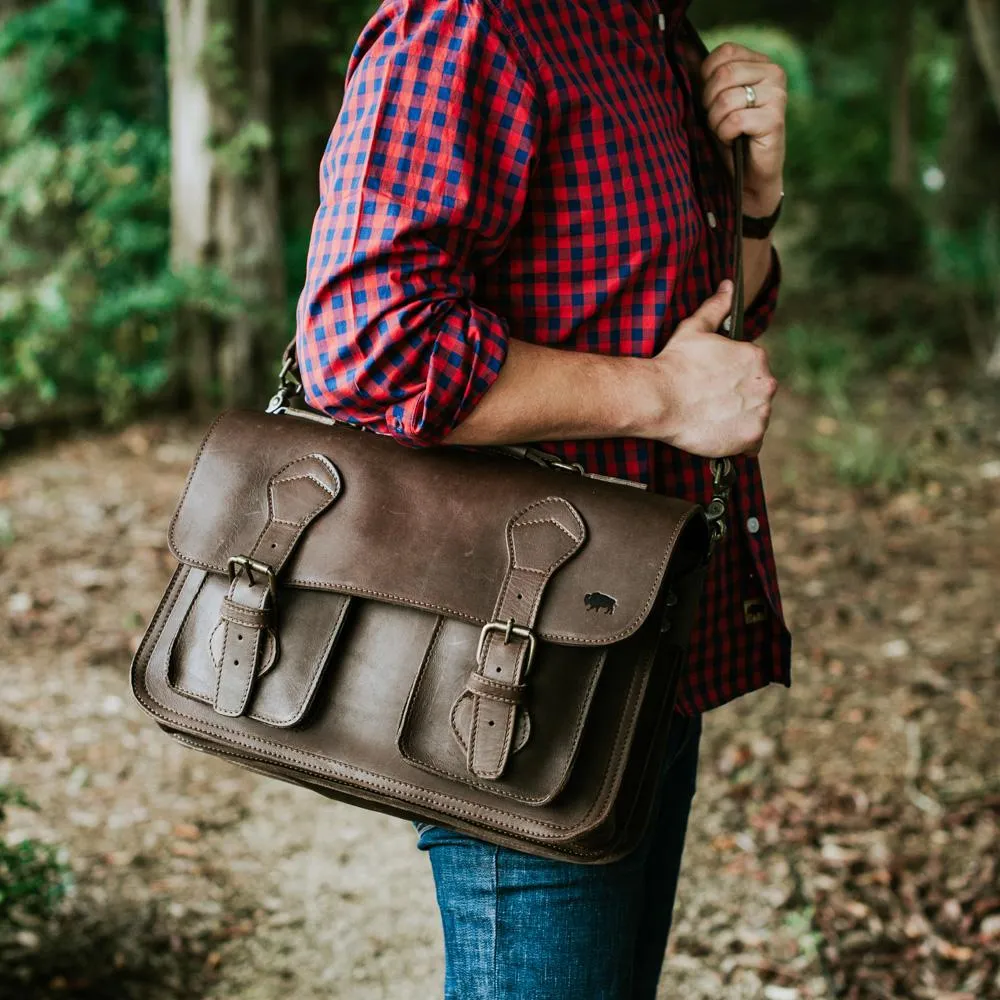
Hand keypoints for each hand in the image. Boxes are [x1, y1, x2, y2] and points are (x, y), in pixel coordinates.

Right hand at [648, 282, 777, 457]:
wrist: (660, 399)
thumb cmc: (675, 363)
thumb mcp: (695, 328)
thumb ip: (716, 306)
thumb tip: (729, 285)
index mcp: (757, 357)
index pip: (754, 370)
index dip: (733, 378)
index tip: (714, 383)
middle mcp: (766, 383)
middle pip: (759, 394)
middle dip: (740, 399)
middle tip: (712, 403)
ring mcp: (761, 412)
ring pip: (757, 418)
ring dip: (740, 420)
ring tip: (712, 418)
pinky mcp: (751, 438)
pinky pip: (752, 445)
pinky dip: (740, 443)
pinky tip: (719, 434)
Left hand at [701, 43, 787, 217]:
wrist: (749, 175)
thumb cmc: (730, 135)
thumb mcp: (716, 101)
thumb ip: (709, 78)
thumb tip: (685, 56)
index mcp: (761, 63)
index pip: (726, 51)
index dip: (707, 76)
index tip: (711, 99)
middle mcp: (774, 73)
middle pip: (724, 74)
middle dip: (710, 101)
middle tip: (717, 119)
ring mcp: (778, 96)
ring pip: (726, 99)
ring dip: (716, 122)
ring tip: (726, 131)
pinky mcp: (775, 120)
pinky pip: (734, 121)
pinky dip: (725, 135)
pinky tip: (733, 140)